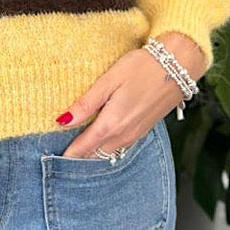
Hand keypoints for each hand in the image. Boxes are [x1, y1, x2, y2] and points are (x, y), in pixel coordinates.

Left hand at [57, 32, 206, 158]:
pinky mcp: (144, 130)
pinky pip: (121, 148)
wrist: (178, 67)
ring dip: (93, 156)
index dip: (67, 156)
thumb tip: (62, 121)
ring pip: (109, 154)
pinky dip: (108, 150)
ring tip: (77, 154)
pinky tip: (101, 143)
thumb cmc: (142, 68)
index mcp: (112, 124)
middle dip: (79, 159)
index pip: (83, 148)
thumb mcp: (108, 81)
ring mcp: (136, 135)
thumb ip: (86, 104)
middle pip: (95, 156)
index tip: (52, 162)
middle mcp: (124, 135)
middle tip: (60, 160)